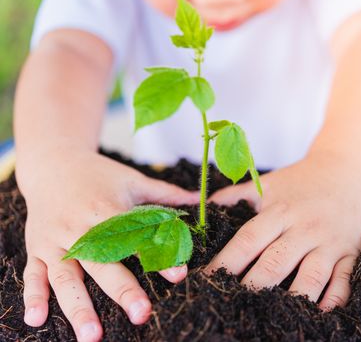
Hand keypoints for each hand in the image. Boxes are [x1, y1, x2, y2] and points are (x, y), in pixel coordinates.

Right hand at [17, 150, 197, 341]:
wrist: (53, 164)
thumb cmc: (100, 175)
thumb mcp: (133, 179)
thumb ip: (166, 193)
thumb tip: (200, 199)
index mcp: (106, 209)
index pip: (135, 237)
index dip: (157, 255)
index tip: (178, 274)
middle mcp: (79, 228)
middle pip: (102, 263)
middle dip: (122, 289)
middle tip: (141, 314)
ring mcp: (55, 241)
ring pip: (66, 277)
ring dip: (78, 307)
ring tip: (92, 336)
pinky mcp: (37, 249)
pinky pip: (33, 275)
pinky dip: (33, 297)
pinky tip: (37, 320)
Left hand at [206, 153, 360, 309]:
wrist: (346, 170)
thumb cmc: (300, 181)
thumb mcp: (268, 184)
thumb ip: (235, 195)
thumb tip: (201, 207)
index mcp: (281, 212)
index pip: (248, 240)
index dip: (226, 262)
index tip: (208, 280)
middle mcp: (305, 228)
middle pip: (276, 263)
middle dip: (253, 287)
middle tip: (233, 305)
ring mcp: (330, 242)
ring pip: (312, 276)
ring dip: (293, 298)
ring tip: (272, 315)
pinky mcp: (351, 253)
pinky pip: (344, 281)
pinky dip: (333, 300)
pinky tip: (318, 314)